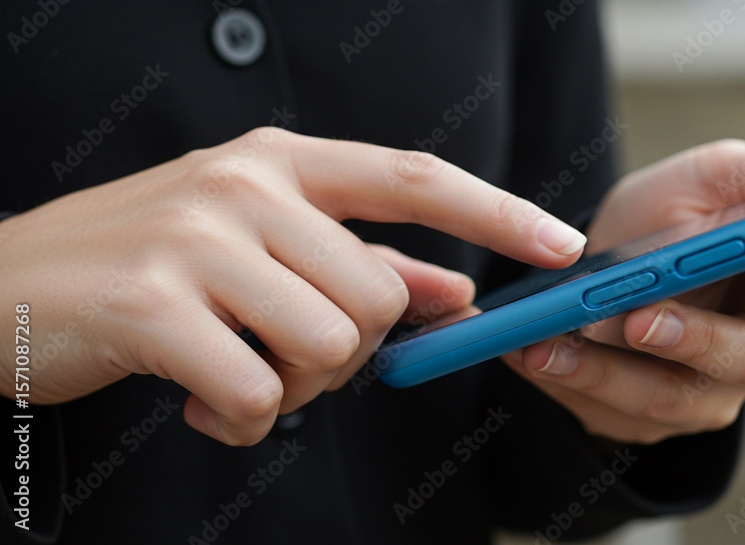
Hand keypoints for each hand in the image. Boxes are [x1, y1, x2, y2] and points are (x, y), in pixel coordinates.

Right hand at [0, 127, 586, 444]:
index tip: (559, 242)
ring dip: (297, 387)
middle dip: (349, 354)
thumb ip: (360, 263)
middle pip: (377, 295)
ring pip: (330, 345)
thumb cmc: (147, 270)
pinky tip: (202, 402)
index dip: (495, 211)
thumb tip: (452, 289)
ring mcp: (196, 239)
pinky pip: (261, 394)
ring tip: (239, 375)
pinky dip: (243, 421)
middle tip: (288, 360)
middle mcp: (242, 185)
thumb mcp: (258, 247)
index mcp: (276, 161)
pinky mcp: (155, 305)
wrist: (1, 290)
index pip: (412, 176)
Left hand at [502, 139, 744, 443]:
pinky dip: (567, 385)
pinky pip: (612, 415)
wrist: (600, 270)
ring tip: (543, 345)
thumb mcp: (706, 180)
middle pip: (742, 358)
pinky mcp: (652, 418)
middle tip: (635, 319)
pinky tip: (529, 358)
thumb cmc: (665, 220)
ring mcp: (706, 393)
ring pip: (667, 398)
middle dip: (688, 339)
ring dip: (602, 372)